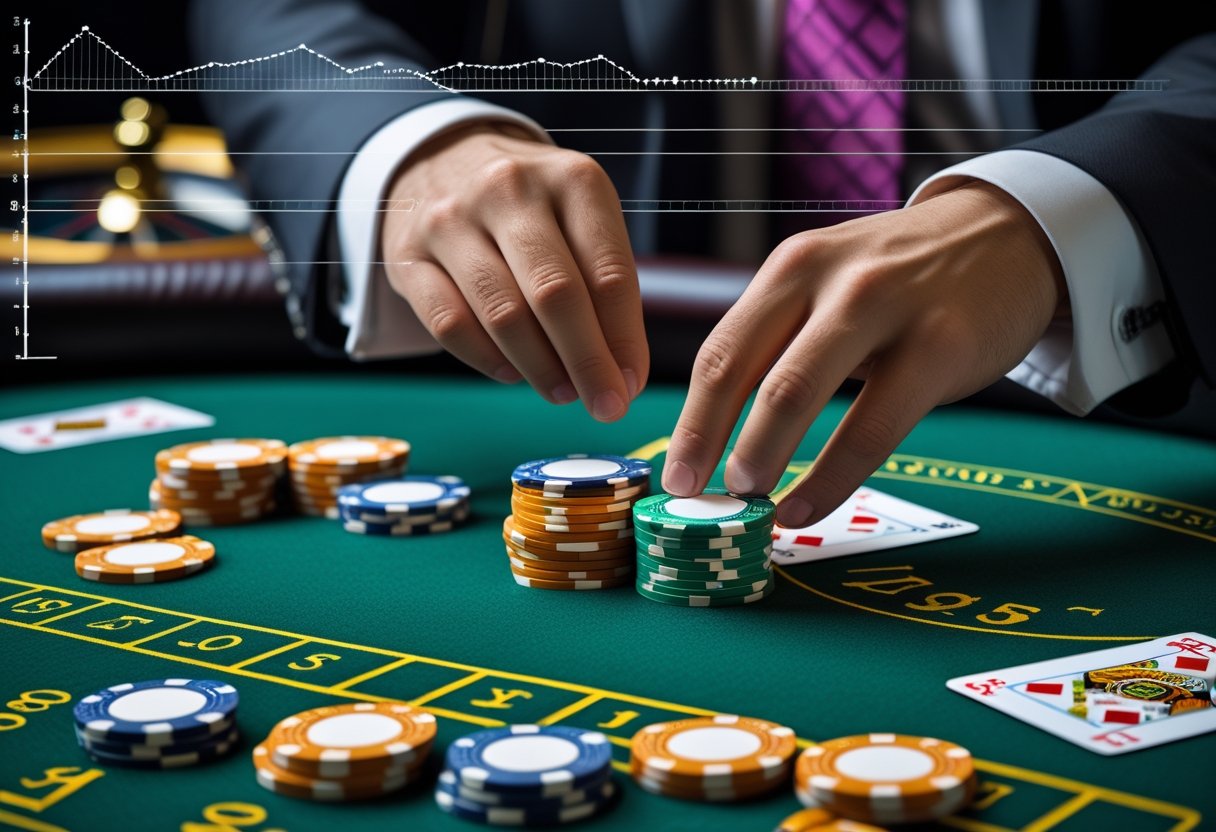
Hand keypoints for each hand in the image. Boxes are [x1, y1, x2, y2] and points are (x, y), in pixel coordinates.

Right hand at [380, 122, 646, 420]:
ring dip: (540, 368)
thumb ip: (605, 285)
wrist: (444, 158)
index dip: (623, 339)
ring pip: (502, 314)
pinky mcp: (408, 254)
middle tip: (606, 407)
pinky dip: (487, 361)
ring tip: (563, 392)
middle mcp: (509, 190)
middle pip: (555, 294)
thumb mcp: (580, 217)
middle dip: (587, 362)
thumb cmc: (533, 205)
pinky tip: (512, 373)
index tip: (631, 385)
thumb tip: (622, 376)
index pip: (608, 272)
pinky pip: (450, 325)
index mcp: (571, 179)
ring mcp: (451, 220)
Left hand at [662, 180, 1065, 526]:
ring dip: (759, 455)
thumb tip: (721, 430)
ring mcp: (883, 307)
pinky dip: (831, 477)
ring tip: (744, 500)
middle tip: (691, 494)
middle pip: (742, 370)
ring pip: (795, 392)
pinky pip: (871, 428)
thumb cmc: (904, 278)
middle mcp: (827, 279)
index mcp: (791, 267)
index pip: (720, 350)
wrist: (1010, 235)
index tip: (672, 474)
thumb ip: (785, 339)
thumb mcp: (833, 281)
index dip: (689, 420)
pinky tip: (806, 506)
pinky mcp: (939, 345)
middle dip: (705, 440)